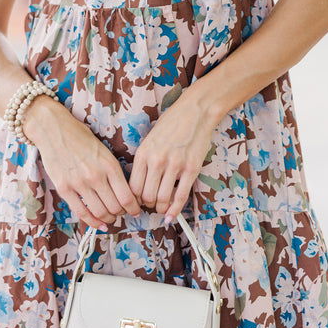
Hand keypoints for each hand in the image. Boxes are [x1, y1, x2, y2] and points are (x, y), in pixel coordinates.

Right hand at [24, 96, 141, 230]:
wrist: (54, 129)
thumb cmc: (80, 136)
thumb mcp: (104, 150)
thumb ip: (113, 170)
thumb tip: (124, 191)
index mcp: (110, 165)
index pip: (127, 196)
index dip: (134, 208)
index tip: (135, 211)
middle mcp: (96, 176)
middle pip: (115, 207)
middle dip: (121, 214)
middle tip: (122, 213)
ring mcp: (79, 183)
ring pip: (100, 212)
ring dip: (108, 219)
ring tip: (110, 218)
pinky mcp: (64, 189)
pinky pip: (81, 212)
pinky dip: (92, 222)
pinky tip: (98, 224)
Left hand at [128, 88, 214, 220]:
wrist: (195, 111)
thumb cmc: (172, 123)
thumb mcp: (150, 139)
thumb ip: (145, 160)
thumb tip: (140, 183)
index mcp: (143, 153)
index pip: (132, 187)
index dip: (134, 200)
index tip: (138, 202)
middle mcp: (156, 160)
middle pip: (146, 196)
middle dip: (147, 205)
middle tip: (151, 205)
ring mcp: (175, 165)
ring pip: (162, 199)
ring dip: (160, 208)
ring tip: (161, 208)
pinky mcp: (191, 169)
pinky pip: (180, 196)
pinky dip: (175, 210)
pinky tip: (171, 216)